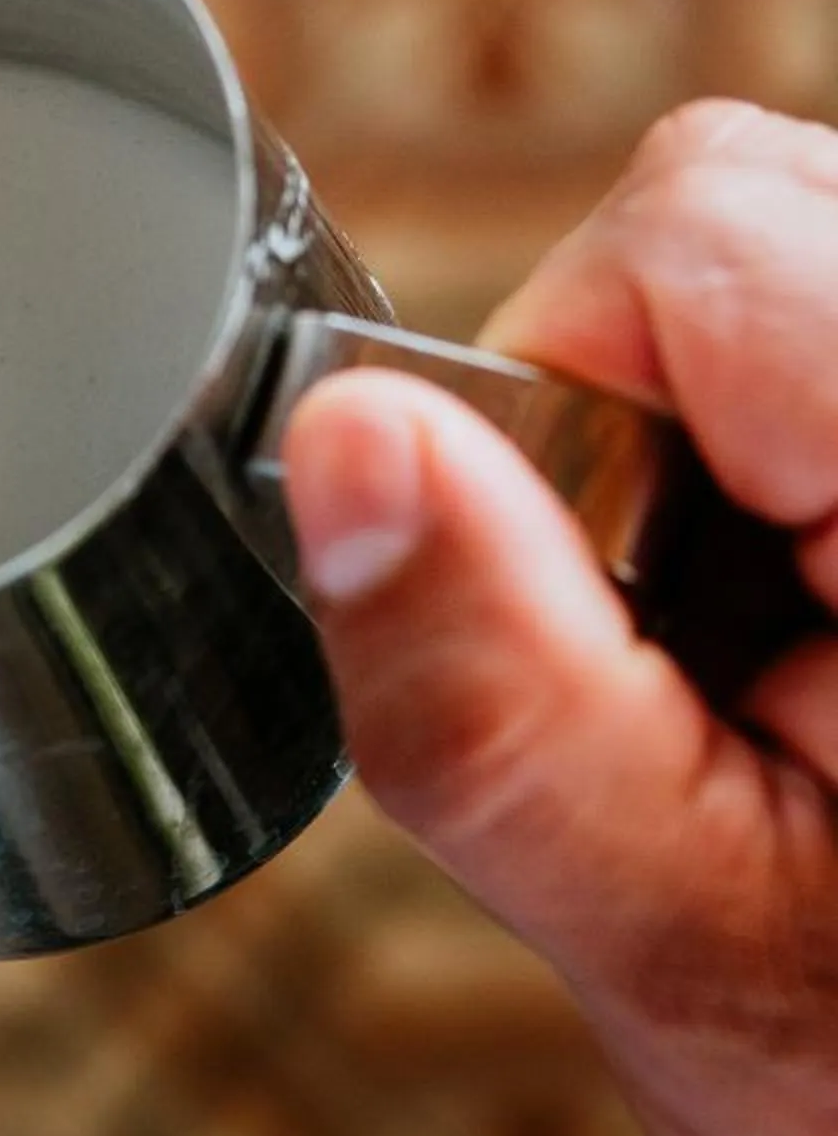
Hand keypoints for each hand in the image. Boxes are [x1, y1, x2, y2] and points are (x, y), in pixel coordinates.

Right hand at [282, 101, 837, 1135]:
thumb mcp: (683, 937)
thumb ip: (496, 707)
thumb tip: (344, 437)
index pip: (696, 237)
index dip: (571, 408)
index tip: (624, 607)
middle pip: (729, 199)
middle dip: (632, 402)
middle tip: (699, 628)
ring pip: (765, 226)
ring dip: (703, 409)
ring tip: (761, 611)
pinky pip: (796, 284)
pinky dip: (762, 412)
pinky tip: (799, 570)